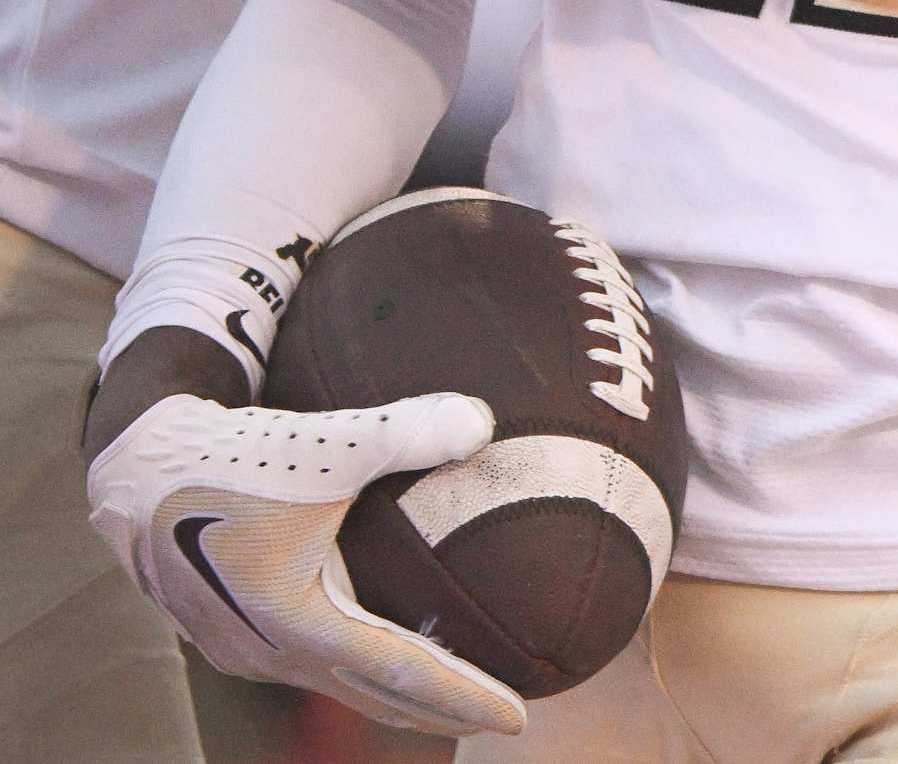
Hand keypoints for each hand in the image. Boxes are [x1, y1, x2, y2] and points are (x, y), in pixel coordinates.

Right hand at [88, 388, 525, 738]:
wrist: (136, 464)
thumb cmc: (229, 457)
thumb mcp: (324, 443)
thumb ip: (404, 431)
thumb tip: (482, 422)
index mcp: (300, 625)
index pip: (403, 675)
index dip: (465, 697)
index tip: (519, 718)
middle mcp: (272, 653)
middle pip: (372, 696)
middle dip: (437, 712)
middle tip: (499, 718)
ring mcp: (243, 647)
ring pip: (335, 680)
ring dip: (390, 689)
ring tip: (442, 686)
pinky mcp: (226, 627)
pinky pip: (304, 657)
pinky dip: (350, 661)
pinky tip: (366, 635)